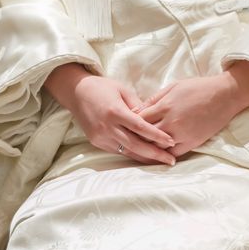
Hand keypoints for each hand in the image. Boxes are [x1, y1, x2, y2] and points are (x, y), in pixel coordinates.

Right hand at [45, 64, 175, 164]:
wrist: (76, 92)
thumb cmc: (102, 88)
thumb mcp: (123, 90)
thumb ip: (139, 105)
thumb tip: (154, 119)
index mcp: (115, 112)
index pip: (140, 128)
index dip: (157, 136)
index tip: (172, 142)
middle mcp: (107, 127)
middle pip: (135, 145)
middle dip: (154, 154)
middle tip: (171, 160)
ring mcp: (100, 136)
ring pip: (126, 152)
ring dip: (144, 157)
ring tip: (161, 161)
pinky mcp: (96, 141)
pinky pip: (117, 150)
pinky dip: (131, 153)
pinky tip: (143, 155)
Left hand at [136, 74, 241, 157]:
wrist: (225, 95)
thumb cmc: (198, 87)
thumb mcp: (172, 87)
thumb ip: (153, 99)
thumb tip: (136, 110)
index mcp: (164, 106)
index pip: (138, 120)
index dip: (129, 124)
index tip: (123, 126)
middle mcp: (171, 122)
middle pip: (145, 136)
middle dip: (134, 137)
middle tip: (126, 140)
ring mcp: (182, 134)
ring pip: (157, 147)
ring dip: (147, 149)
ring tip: (137, 150)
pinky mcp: (192, 143)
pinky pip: (173, 154)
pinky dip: (163, 156)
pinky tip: (156, 155)